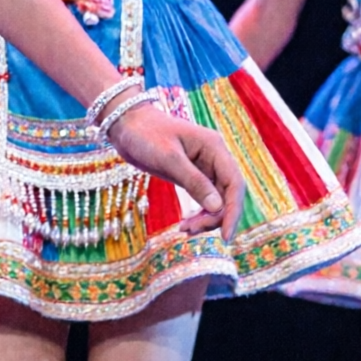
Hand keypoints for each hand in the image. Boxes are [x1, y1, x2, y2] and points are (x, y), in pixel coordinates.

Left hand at [107, 104, 243, 236]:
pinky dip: (198, 214)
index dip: (233, 211)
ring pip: (217, 200)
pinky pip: (204, 199)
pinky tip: (186, 225)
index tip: (226, 236)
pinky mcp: (193, 175)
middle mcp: (214, 158)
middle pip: (228, 195)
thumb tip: (217, 207)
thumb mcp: (168, 159)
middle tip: (191, 231)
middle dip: (215, 217)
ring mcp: (204, 167)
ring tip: (185, 230)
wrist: (126, 124)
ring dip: (206, 218)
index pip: (234, 184)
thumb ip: (193, 182)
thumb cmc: (145, 135)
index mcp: (214, 148)